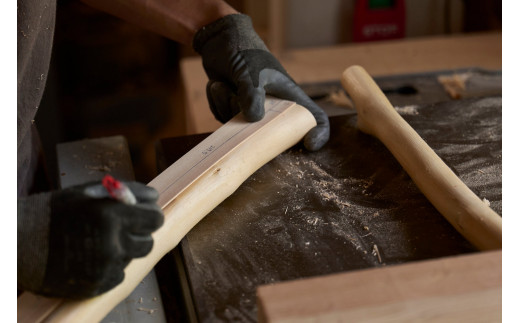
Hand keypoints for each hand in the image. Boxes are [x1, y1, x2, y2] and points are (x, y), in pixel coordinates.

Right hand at [17, 181, 162, 298]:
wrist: (20, 243)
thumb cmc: (56, 212)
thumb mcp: (90, 193)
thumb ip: (124, 194)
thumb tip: (153, 197)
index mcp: (113, 215)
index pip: (155, 218)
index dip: (150, 215)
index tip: (144, 215)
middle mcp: (113, 242)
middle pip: (148, 242)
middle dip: (139, 234)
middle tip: (123, 229)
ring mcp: (106, 266)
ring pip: (133, 257)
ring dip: (123, 250)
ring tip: (100, 242)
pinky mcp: (98, 284)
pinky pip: (118, 274)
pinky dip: (110, 267)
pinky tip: (90, 258)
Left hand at [193, 14, 329, 150]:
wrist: (218, 41)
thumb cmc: (244, 51)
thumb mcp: (251, 71)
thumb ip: (253, 95)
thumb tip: (254, 119)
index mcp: (289, 97)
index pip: (314, 118)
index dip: (318, 133)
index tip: (309, 145)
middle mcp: (273, 108)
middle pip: (273, 135)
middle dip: (253, 129)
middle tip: (241, 108)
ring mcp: (253, 112)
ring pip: (242, 129)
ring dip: (227, 106)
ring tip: (224, 84)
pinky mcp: (233, 113)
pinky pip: (225, 120)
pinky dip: (217, 103)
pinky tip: (217, 85)